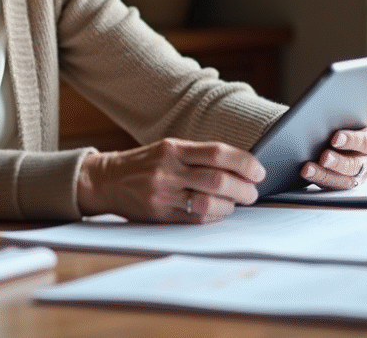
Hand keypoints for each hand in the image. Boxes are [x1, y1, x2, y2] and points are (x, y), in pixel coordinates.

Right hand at [77, 138, 265, 222]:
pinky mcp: (160, 215)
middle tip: (253, 192)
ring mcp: (163, 194)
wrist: (107, 180)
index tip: (259, 170)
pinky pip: (195, 219)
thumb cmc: (146, 164)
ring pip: (209, 203)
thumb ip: (200, 156)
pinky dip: (214, 216)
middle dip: (244, 188)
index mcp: (174, 148)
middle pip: (218, 180)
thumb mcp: (169, 149)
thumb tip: (241, 168)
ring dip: (231, 205)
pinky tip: (218, 212)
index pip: (218, 153)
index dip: (244, 163)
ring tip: (236, 203)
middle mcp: (168, 170)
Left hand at [301, 126, 366, 189]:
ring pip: (345, 180)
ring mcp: (360, 175)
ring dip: (325, 175)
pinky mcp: (346, 184)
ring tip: (308, 169)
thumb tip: (320, 121)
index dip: (351, 140)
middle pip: (356, 164)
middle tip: (324, 157)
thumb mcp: (346, 121)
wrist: (342, 138)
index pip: (366, 142)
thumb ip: (338, 122)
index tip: (335, 138)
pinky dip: (319, 180)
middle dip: (338, 162)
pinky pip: (334, 186)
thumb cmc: (343, 125)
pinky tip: (307, 174)